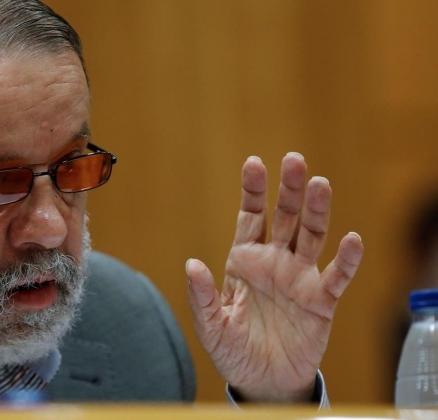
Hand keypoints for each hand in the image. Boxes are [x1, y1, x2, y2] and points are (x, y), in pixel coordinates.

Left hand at [186, 153, 363, 401]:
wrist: (262, 383)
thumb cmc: (234, 351)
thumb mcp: (210, 326)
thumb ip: (202, 296)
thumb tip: (191, 265)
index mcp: (245, 260)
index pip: (251, 217)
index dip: (253, 191)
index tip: (254, 163)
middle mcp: (275, 262)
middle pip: (285, 218)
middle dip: (289, 189)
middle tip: (295, 160)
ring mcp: (300, 279)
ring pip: (311, 237)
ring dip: (316, 212)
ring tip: (320, 185)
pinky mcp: (321, 302)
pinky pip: (336, 277)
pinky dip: (345, 260)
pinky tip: (351, 240)